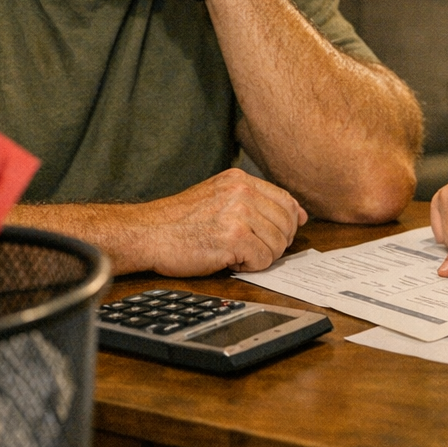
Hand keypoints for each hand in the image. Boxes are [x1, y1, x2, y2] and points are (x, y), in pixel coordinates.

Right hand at [106, 168, 306, 276]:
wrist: (149, 233)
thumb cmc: (179, 222)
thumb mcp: (217, 197)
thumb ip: (253, 201)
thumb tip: (299, 214)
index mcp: (238, 180)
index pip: (286, 200)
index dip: (290, 221)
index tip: (284, 233)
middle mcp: (241, 192)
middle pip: (286, 224)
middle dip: (275, 242)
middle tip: (252, 249)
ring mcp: (238, 213)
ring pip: (277, 244)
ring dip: (261, 256)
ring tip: (236, 254)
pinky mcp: (234, 237)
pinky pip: (263, 259)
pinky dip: (250, 266)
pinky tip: (230, 261)